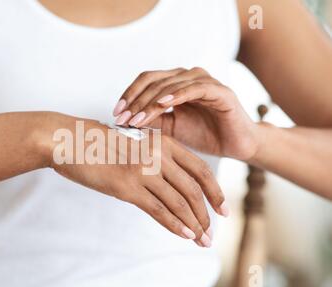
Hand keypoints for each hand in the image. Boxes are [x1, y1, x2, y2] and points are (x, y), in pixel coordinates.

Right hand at [45, 113, 228, 246]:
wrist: (68, 139)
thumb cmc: (97, 142)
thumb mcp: (132, 143)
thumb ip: (151, 157)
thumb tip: (164, 179)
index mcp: (162, 141)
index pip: (200, 169)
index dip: (215, 191)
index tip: (222, 208)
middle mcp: (158, 155)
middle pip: (194, 189)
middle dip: (206, 214)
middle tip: (212, 232)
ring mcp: (144, 170)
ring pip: (179, 202)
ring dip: (194, 225)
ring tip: (202, 240)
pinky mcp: (128, 186)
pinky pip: (158, 210)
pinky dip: (175, 225)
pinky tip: (185, 235)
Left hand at [113, 68, 259, 160]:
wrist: (234, 145)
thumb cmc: (203, 134)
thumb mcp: (170, 128)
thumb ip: (151, 120)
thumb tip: (124, 120)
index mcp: (175, 83)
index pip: (146, 81)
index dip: (129, 94)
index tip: (116, 113)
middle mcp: (187, 77)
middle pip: (154, 80)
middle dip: (135, 100)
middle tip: (122, 118)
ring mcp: (203, 81)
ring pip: (170, 85)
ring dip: (150, 102)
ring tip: (136, 119)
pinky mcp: (219, 90)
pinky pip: (193, 89)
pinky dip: (176, 95)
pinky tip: (161, 105)